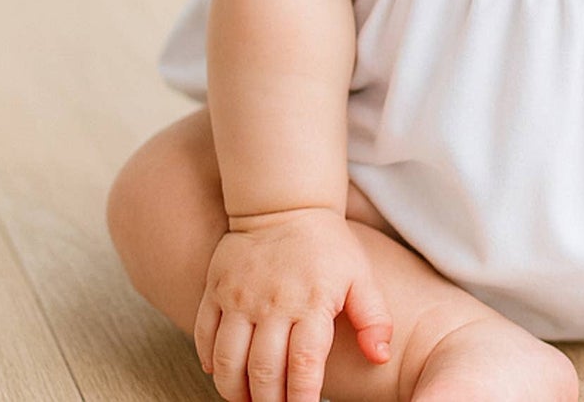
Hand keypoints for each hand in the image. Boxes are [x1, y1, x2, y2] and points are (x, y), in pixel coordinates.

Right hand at [193, 207, 391, 401]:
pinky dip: (208, 361)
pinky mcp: (215, 289)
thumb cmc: (327, 245)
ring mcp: (239, 296)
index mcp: (312, 301)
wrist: (286, 202)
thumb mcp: (360, 275)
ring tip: (249, 400)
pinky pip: (202, 336)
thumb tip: (381, 356)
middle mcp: (272, 302)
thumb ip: (374, 317)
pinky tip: (223, 372)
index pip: (304, 365)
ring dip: (234, 391)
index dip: (302, 399)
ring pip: (227, 362)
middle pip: (263, 371)